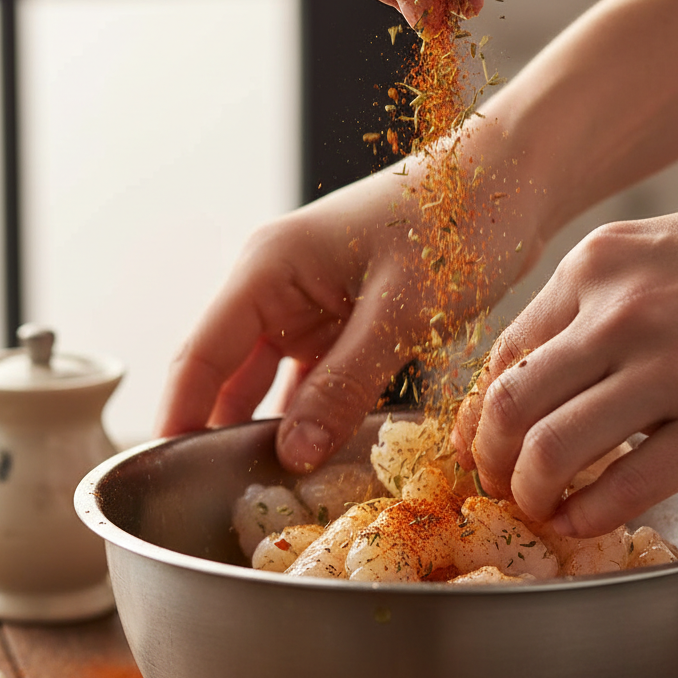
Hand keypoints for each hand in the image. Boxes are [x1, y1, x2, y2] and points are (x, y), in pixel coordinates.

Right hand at [156, 130, 538, 473]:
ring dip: (272, 426)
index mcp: (270, 267)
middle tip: (221, 499)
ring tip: (266, 489)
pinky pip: (317, 374)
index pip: (202, 354)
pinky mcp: (347, 316)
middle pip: (230, 370)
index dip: (179, 415)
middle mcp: (279, 284)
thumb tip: (293, 454)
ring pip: (274, 378)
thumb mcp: (400, 311)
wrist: (512, 179)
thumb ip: (344, 385)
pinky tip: (319, 453)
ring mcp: (313, 301)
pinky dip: (315, 410)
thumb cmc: (457, 220)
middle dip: (222, 429)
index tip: (165, 474)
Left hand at [453, 158, 677, 535]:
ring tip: (542, 510)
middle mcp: (620, 310)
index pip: (503, 355)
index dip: (481, 416)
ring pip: (551, 453)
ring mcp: (672, 366)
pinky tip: (585, 524)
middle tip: (501, 489)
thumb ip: (598, 309)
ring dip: (531, 497)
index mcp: (598, 265)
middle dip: (490, 464)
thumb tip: (548, 382)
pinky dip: (588, 518)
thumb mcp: (662, 252)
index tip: (481, 449)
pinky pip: (625, 488)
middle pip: (509, 408)